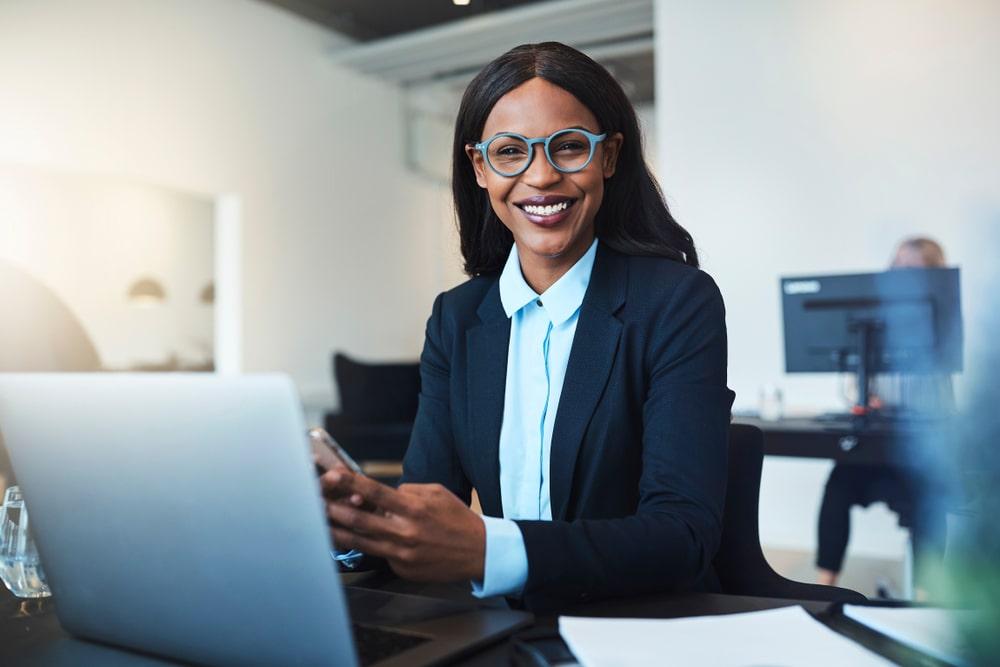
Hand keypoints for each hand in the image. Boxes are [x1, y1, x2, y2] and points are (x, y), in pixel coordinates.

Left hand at [320, 470, 484, 582]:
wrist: (479, 552)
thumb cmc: (457, 519)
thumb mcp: (436, 493)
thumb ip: (408, 492)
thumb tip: (384, 494)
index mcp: (414, 508)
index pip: (375, 492)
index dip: (350, 483)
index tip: (332, 475)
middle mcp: (405, 531)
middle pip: (360, 519)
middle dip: (333, 509)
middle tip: (314, 502)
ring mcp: (402, 553)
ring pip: (360, 541)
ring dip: (338, 530)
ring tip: (320, 523)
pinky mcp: (402, 568)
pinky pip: (380, 554)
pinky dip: (367, 545)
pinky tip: (352, 539)